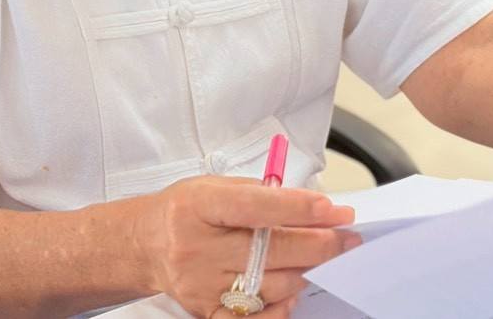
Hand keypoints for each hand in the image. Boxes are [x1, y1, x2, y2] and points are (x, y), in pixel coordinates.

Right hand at [133, 175, 358, 317]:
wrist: (146, 244)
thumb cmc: (186, 211)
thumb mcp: (215, 186)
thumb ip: (261, 194)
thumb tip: (313, 206)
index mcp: (199, 205)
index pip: (256, 206)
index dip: (300, 209)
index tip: (334, 211)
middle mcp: (196, 246)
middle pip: (271, 250)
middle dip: (319, 243)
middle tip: (347, 237)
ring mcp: (201, 284)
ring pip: (271, 284)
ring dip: (305, 271)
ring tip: (321, 258)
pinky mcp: (206, 312)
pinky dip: (282, 306)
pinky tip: (294, 289)